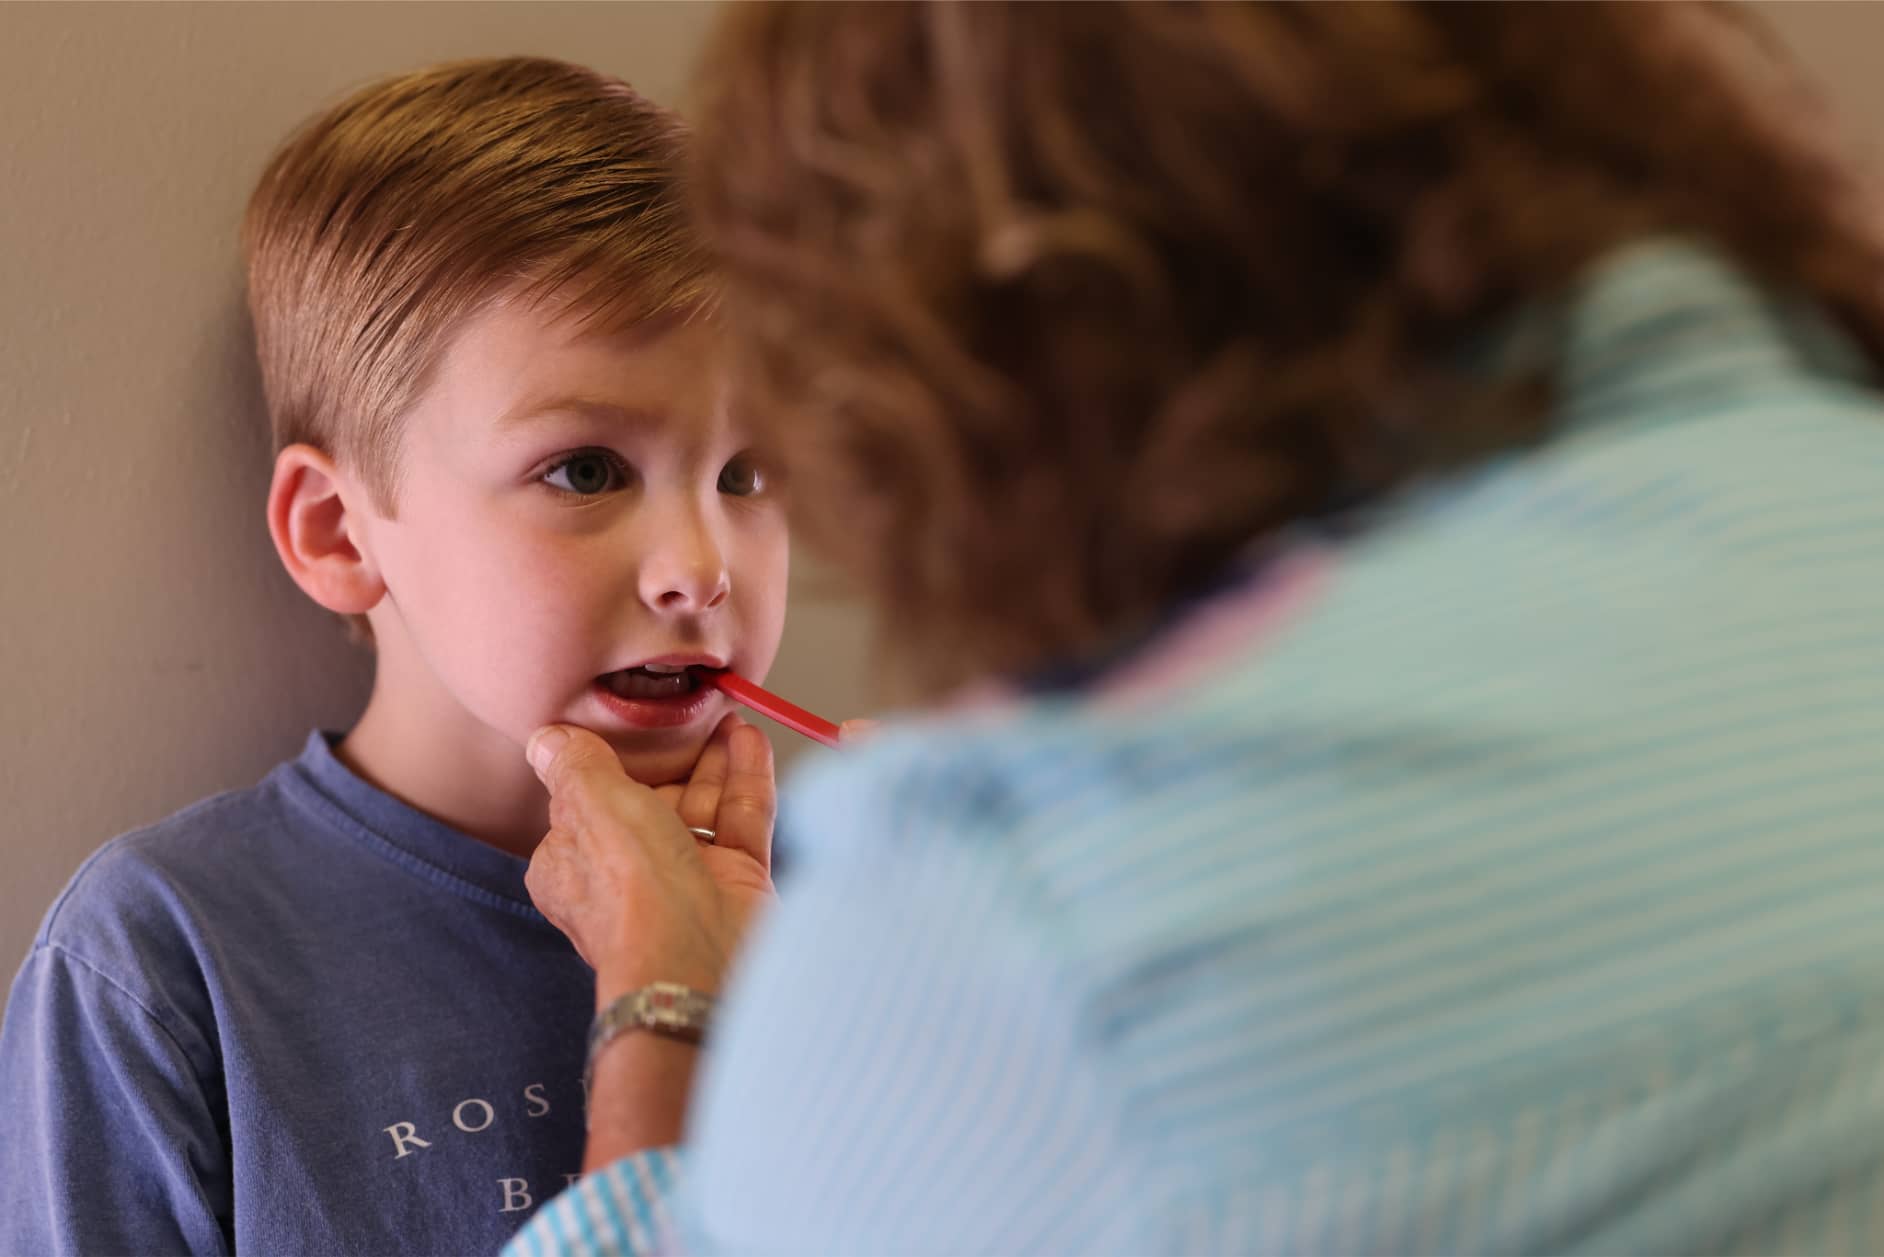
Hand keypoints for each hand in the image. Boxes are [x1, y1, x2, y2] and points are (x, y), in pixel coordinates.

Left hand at [523, 715, 777, 1000]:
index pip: (589, 801)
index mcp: (574, 862)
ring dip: (715, 760)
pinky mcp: (734, 880)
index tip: (632, 723)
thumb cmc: (632, 890)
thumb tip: (546, 738)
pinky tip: (750, 740)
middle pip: (653, 799)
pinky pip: (739, 819)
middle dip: (675, 756)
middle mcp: (628, 873)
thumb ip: (576, 763)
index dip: (612, 762)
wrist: (696, 961)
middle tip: (694, 711)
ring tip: (729, 713)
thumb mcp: (591, 804)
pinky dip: (745, 779)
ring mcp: (685, 877)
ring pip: (701, 806)